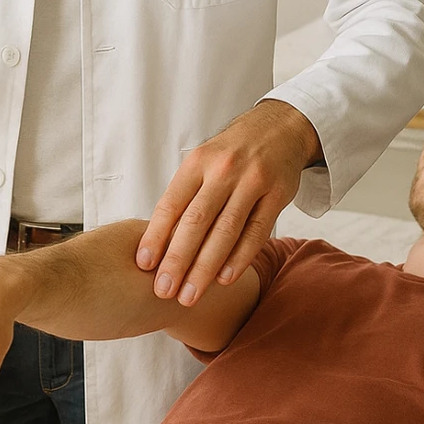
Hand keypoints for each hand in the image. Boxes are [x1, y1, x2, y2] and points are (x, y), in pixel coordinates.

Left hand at [135, 101, 320, 304]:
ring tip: (189, 295)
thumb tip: (157, 242)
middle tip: (163, 289)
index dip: (156, 235)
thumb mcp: (203, 162)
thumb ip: (185, 196)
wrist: (279, 128)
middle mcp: (223, 170)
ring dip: (205, 268)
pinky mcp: (278, 194)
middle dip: (178, 260)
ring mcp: (253, 181)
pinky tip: (224, 279)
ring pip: (225, 231)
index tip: (144, 264)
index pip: (171, 203)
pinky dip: (239, 258)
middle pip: (196, 221)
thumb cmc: (231, 154)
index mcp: (197, 162)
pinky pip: (256, 232)